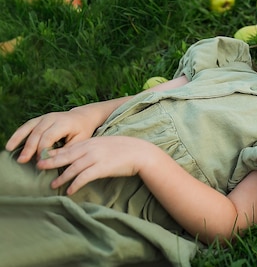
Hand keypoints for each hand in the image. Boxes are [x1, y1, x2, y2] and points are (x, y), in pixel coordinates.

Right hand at [6, 109, 100, 162]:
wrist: (83, 117)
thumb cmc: (82, 131)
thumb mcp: (80, 141)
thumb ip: (66, 150)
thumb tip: (50, 160)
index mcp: (64, 123)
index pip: (49, 136)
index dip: (42, 149)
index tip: (39, 160)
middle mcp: (53, 118)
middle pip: (38, 132)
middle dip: (29, 147)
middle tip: (22, 160)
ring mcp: (45, 117)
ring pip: (29, 127)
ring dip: (18, 138)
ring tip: (9, 149)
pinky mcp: (40, 119)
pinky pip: (27, 126)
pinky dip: (18, 134)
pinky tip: (11, 143)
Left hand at [37, 136, 156, 194]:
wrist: (141, 153)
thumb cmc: (127, 150)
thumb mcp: (108, 144)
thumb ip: (95, 148)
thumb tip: (84, 155)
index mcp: (92, 141)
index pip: (70, 147)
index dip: (55, 152)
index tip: (45, 157)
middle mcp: (91, 148)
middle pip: (66, 156)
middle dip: (51, 162)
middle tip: (39, 166)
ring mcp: (96, 158)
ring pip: (72, 168)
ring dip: (61, 177)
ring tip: (53, 185)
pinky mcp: (101, 168)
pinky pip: (83, 178)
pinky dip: (75, 184)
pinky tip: (70, 191)